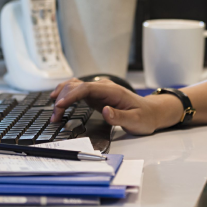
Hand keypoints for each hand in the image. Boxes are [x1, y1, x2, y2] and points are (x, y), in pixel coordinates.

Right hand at [49, 78, 181, 134]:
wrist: (151, 113)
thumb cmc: (144, 117)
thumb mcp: (135, 120)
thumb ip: (120, 116)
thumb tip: (105, 111)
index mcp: (113, 91)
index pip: (87, 88)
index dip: (71, 95)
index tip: (60, 105)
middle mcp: (104, 87)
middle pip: (78, 85)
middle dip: (63, 98)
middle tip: (55, 116)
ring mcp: (100, 90)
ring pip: (76, 86)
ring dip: (62, 96)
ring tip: (54, 112)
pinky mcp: (97, 96)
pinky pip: (78, 92)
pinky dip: (67, 96)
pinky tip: (59, 103)